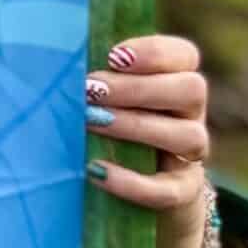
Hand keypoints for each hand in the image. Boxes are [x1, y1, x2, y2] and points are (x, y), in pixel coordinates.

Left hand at [85, 34, 211, 247]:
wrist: (127, 195)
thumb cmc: (104, 129)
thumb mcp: (102, 101)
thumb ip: (93, 80)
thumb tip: (55, 59)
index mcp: (176, 81)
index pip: (185, 56)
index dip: (155, 53)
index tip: (114, 56)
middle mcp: (190, 115)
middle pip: (192, 90)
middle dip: (138, 88)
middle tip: (92, 91)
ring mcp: (190, 155)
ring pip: (189, 136)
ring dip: (136, 126)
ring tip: (92, 122)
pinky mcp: (182, 192)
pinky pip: (168, 190)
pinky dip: (132, 182)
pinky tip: (97, 170)